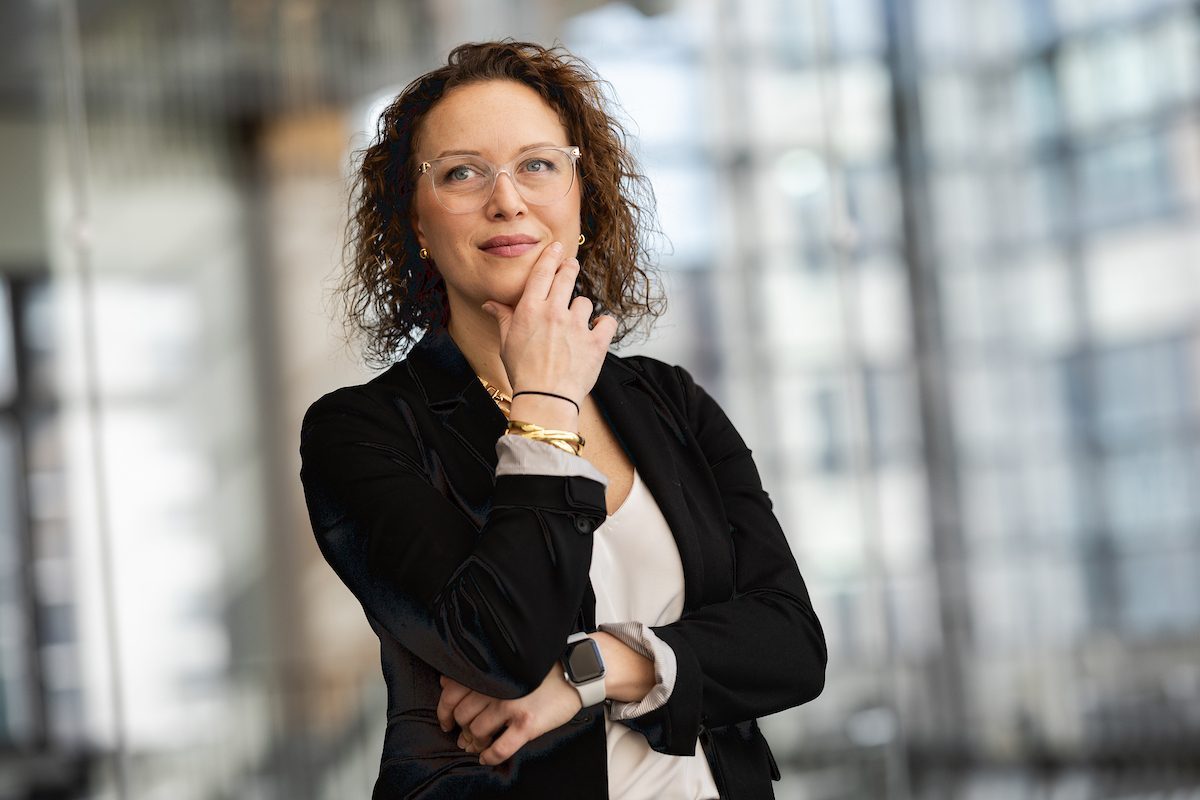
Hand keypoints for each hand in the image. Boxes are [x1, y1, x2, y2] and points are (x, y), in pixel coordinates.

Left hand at [437, 663, 582, 765]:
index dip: (444, 711)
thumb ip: (475, 672)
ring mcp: (511, 706)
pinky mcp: (526, 724)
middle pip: (462, 716)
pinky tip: (486, 757)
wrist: (573, 673)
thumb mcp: (506, 665)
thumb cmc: (540, 668)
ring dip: (475, 743)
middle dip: (461, 729)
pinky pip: (500, 748)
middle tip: (464, 736)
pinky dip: (489, 756)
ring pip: (477, 731)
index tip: (446, 721)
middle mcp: (496, 688)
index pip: (451, 694)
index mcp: (489, 672)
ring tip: (478, 746)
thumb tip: (445, 683)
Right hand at [481, 241, 617, 407]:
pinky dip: (604, 324)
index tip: (557, 248)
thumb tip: (490, 303)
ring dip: (581, 308)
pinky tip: (598, 329)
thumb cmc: (523, 373)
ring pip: (585, 302)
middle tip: (571, 265)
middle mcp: (555, 312)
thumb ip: (503, 318)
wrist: (545, 400)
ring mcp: (577, 326)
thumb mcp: (506, 344)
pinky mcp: (597, 342)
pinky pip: (607, 321)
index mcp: (530, 310)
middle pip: (567, 277)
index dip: (551, 256)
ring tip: (576, 321)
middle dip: (570, 267)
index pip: (543, 272)